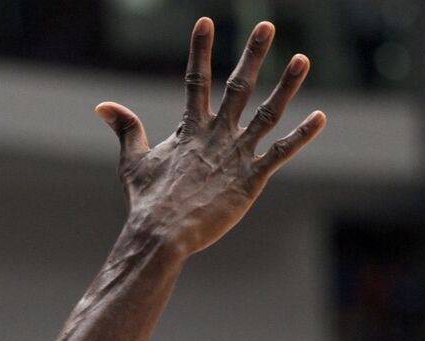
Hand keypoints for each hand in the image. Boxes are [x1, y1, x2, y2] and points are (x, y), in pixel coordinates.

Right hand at [97, 18, 325, 256]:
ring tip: (303, 59)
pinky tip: (320, 116)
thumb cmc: (147, 201)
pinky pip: (281, 153)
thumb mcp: (133, 161)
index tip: (206, 21)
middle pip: (238, 86)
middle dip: (253, 54)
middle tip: (267, 25)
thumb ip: (126, 129)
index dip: (200, 50)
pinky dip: (302, 135)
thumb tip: (104, 106)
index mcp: (190, 129)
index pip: (195, 80)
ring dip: (286, 86)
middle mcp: (216, 135)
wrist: (161, 233)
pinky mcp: (251, 179)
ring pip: (267, 113)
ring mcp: (235, 155)